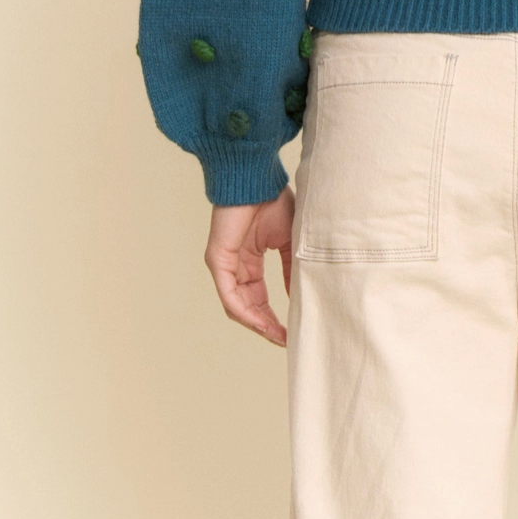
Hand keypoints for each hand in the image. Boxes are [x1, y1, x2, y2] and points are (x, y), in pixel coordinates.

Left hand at [204, 186, 294, 346]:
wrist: (256, 178)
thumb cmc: (272, 200)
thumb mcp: (287, 241)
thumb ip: (291, 268)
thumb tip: (300, 295)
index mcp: (249, 261)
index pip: (259, 298)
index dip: (274, 316)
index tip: (292, 330)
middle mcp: (234, 267)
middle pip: (248, 307)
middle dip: (267, 326)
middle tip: (286, 340)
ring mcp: (223, 265)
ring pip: (237, 306)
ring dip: (257, 324)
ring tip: (278, 336)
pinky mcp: (217, 261)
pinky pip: (229, 295)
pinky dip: (246, 312)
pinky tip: (261, 323)